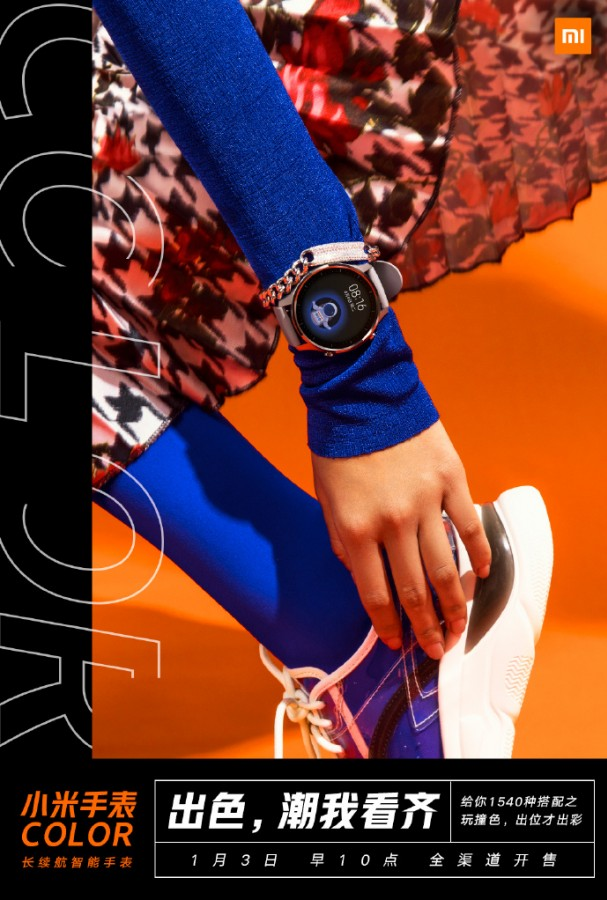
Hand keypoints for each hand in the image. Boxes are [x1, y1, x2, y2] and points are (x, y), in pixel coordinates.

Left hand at [311, 420, 491, 658]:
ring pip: (447, 568)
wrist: (361, 392)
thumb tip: (362, 573)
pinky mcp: (451, 480)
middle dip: (427, 627)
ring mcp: (426, 502)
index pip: (375, 594)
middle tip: (438, 649)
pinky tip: (484, 574)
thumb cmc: (338, 445)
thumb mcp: (325, 496)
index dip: (388, 626)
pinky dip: (480, 554)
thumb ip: (342, 540)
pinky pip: (470, 526)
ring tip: (461, 626)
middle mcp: (392, 523)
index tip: (396, 643)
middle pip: (415, 590)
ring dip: (456, 604)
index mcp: (355, 529)